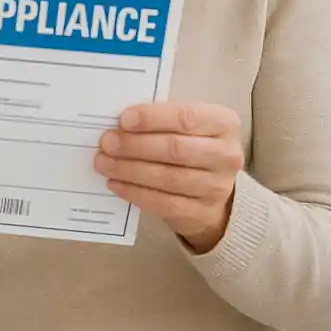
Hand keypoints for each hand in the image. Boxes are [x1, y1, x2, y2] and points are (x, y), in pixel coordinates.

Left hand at [93, 102, 244, 253]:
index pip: (187, 118)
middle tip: (107, 143)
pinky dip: (136, 192)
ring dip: (130, 170)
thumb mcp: (183, 123)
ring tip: (104, 163)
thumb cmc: (189, 143)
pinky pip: (165, 203)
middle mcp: (227, 155)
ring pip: (169, 178)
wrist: (210, 186)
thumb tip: (118, 121)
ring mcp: (218, 187)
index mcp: (223, 123)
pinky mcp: (203, 213)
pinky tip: (115, 183)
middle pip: (176, 149)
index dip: (153, 118)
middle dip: (135, 145)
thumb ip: (159, 118)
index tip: (123, 119)